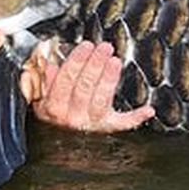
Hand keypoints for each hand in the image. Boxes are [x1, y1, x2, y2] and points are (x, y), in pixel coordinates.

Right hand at [21, 41, 154, 132]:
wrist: (59, 143)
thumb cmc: (53, 111)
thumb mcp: (40, 96)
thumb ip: (44, 78)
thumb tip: (48, 59)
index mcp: (53, 107)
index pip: (65, 80)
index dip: (76, 62)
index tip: (86, 46)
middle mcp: (71, 118)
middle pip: (84, 88)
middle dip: (95, 65)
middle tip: (104, 47)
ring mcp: (90, 124)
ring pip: (100, 100)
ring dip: (109, 79)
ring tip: (114, 61)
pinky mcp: (106, 128)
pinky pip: (122, 124)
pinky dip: (136, 118)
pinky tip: (148, 110)